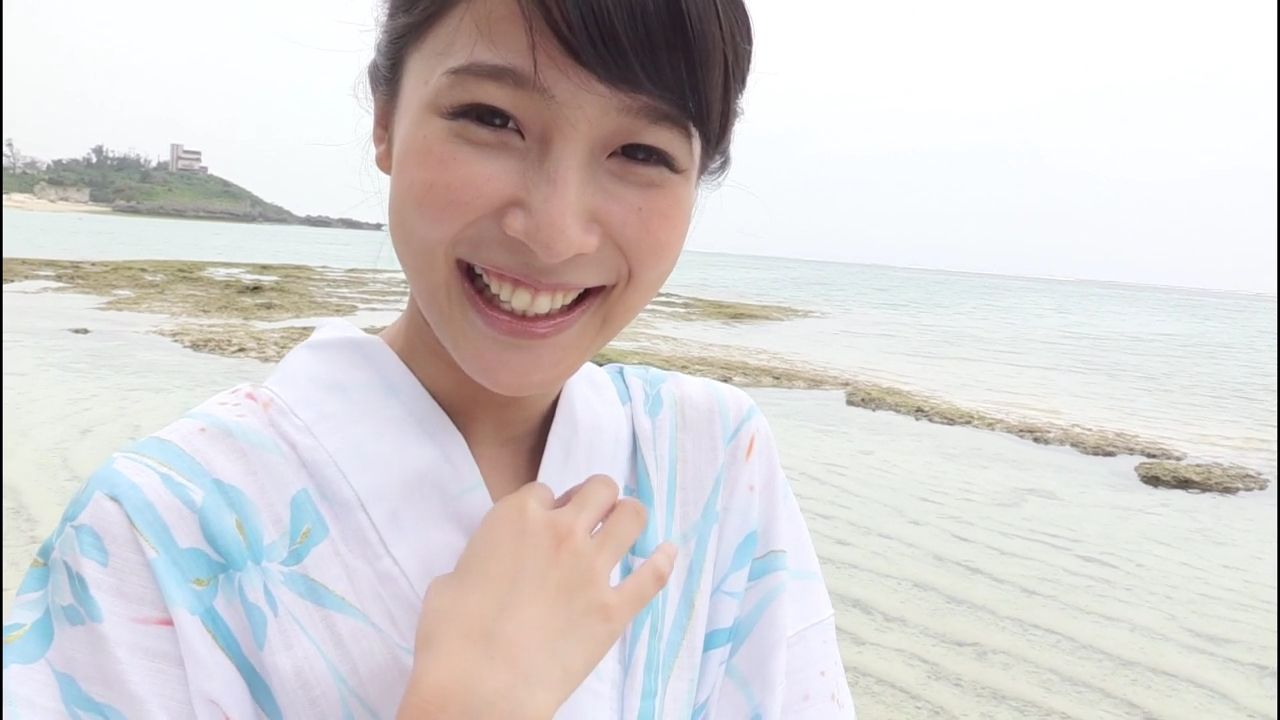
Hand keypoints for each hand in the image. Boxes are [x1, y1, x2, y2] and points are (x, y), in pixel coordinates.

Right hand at [397, 475, 675, 719]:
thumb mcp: (449, 581)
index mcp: (516, 517)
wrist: (479, 686)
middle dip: (596, 499)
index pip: (544, 491)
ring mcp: (592, 569)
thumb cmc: (451, 637)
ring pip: (632, 517)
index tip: (544, 525)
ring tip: (625, 529)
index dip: (546, 508)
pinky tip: (666, 554)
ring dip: (630, 518)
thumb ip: (479, 560)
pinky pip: (653, 576)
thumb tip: (484, 571)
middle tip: (591, 519)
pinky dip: (663, 562)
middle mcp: (560, 532)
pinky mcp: (614, 609)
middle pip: (599, 488)